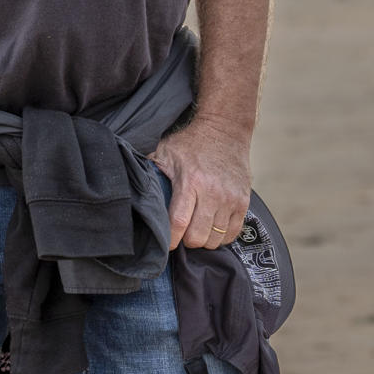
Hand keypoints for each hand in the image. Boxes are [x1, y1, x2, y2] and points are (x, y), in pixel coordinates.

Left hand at [150, 118, 251, 249]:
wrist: (225, 129)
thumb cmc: (192, 142)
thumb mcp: (166, 151)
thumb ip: (150, 170)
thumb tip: (130, 183)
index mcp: (190, 181)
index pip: (178, 223)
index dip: (170, 240)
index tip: (165, 244)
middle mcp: (212, 193)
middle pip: (197, 237)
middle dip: (186, 241)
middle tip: (182, 233)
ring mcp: (230, 199)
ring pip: (215, 239)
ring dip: (204, 239)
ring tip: (197, 229)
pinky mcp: (243, 202)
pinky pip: (233, 233)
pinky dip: (221, 236)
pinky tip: (212, 227)